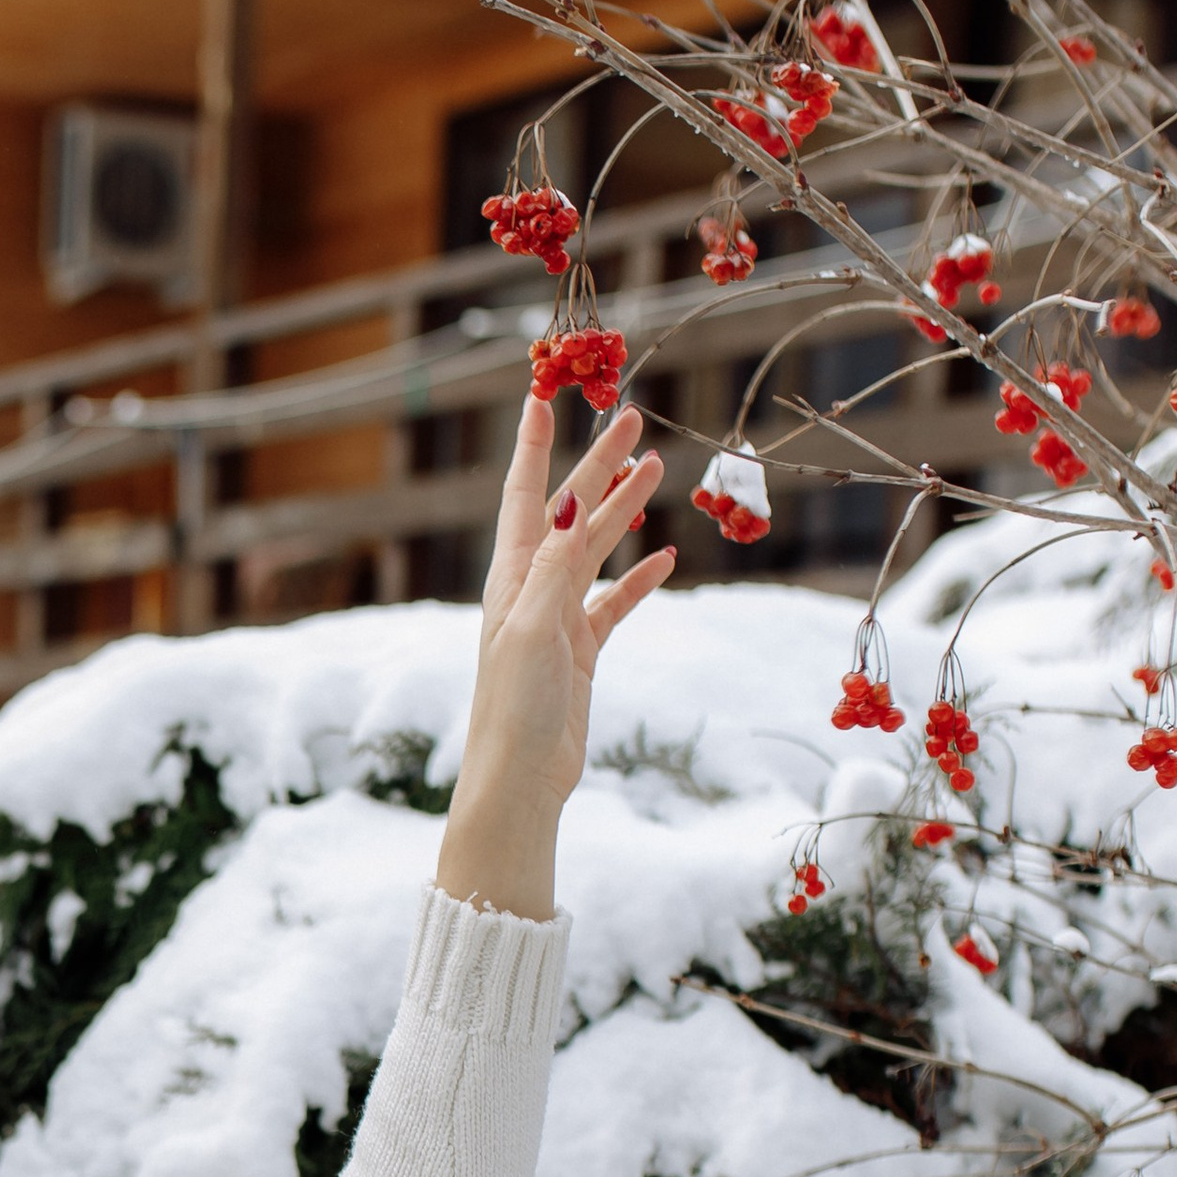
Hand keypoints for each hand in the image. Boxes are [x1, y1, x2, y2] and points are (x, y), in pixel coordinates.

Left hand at [436, 393, 674, 923]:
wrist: (519, 781)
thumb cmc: (514, 709)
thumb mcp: (533, 630)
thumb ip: (554, 568)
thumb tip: (572, 505)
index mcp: (510, 578)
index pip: (525, 496)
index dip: (533, 446)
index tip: (543, 395)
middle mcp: (530, 591)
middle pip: (570, 512)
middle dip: (598, 463)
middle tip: (632, 415)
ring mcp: (557, 621)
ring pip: (596, 550)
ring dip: (624, 509)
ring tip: (657, 467)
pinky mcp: (580, 654)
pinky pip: (613, 604)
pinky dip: (638, 580)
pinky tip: (666, 559)